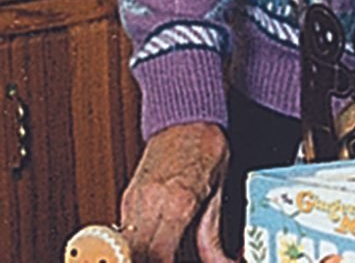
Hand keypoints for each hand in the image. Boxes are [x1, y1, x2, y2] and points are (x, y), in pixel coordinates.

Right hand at [120, 121, 232, 261]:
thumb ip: (211, 235)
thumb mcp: (218, 191)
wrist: (187, 115)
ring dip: (140, 255)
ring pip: (126, 248)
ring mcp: (135, 199)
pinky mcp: (128, 197)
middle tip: (172, 257)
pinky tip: (152, 248)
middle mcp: (150, 202)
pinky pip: (125, 233)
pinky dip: (135, 247)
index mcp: (178, 201)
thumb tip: (220, 262)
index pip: (158, 257)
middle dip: (150, 261)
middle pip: (136, 256)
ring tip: (165, 252)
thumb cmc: (205, 145)